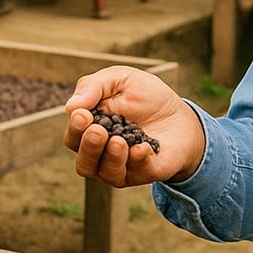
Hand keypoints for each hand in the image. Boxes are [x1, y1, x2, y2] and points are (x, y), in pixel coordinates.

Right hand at [63, 66, 205, 187]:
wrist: (181, 114)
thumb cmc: (147, 96)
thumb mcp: (121, 79)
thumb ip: (94, 86)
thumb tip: (71, 106)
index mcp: (91, 131)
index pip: (74, 137)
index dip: (76, 128)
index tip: (83, 115)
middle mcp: (102, 154)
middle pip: (84, 162)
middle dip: (88, 147)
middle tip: (98, 131)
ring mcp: (123, 166)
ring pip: (105, 173)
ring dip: (110, 158)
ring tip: (118, 141)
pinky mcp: (145, 172)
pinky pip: (136, 173)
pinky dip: (137, 161)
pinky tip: (143, 148)